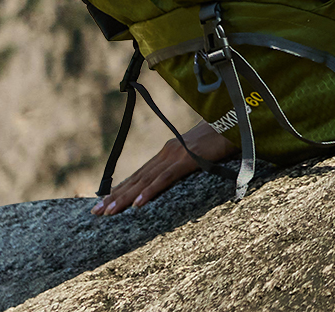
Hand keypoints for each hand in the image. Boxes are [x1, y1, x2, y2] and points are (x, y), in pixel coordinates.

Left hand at [90, 125, 232, 215]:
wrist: (238, 121)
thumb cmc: (223, 136)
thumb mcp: (202, 153)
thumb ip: (189, 163)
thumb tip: (181, 174)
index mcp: (168, 152)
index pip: (139, 175)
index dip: (120, 189)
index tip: (103, 202)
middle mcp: (166, 153)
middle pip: (136, 179)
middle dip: (114, 196)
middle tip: (95, 213)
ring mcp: (176, 155)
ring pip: (145, 181)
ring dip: (125, 198)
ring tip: (108, 213)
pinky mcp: (187, 160)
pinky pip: (165, 179)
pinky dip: (150, 192)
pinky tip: (138, 205)